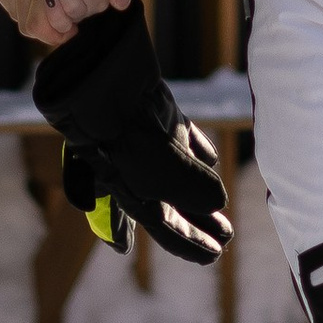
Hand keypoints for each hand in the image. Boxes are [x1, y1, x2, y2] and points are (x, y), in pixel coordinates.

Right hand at [34, 5, 231, 269]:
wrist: (96, 67)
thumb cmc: (122, 124)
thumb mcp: (160, 164)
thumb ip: (190, 186)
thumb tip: (218, 202)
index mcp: (129, 188)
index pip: (163, 224)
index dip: (188, 242)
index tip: (214, 255)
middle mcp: (133, 166)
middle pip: (169, 202)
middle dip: (195, 222)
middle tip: (225, 236)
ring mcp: (143, 136)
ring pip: (176, 172)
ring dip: (199, 190)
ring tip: (221, 206)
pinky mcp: (154, 109)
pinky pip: (179, 135)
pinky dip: (196, 149)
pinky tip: (211, 157)